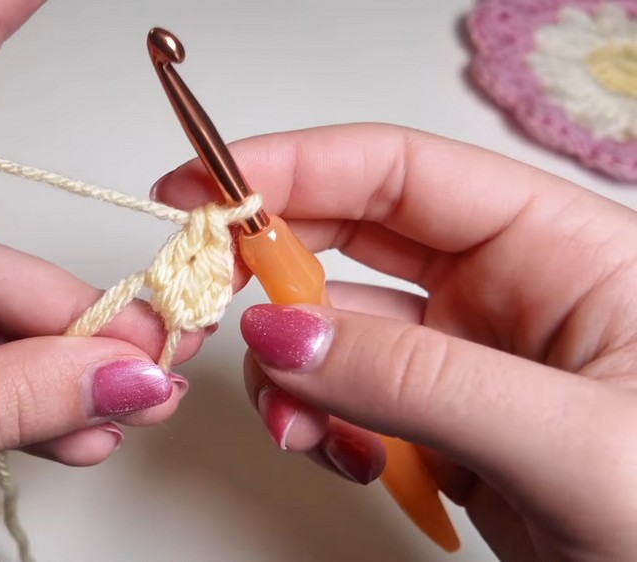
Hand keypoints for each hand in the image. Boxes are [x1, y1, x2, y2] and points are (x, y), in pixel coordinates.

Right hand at [154, 125, 636, 560]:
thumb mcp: (568, 440)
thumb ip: (419, 379)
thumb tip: (282, 333)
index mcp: (560, 247)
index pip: (402, 171)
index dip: (293, 167)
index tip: (203, 191)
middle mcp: (508, 289)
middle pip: (351, 237)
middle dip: (268, 270)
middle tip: (203, 299)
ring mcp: (469, 356)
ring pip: (336, 329)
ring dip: (292, 371)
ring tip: (298, 428)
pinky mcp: (443, 420)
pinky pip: (348, 397)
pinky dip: (320, 422)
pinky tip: (346, 458)